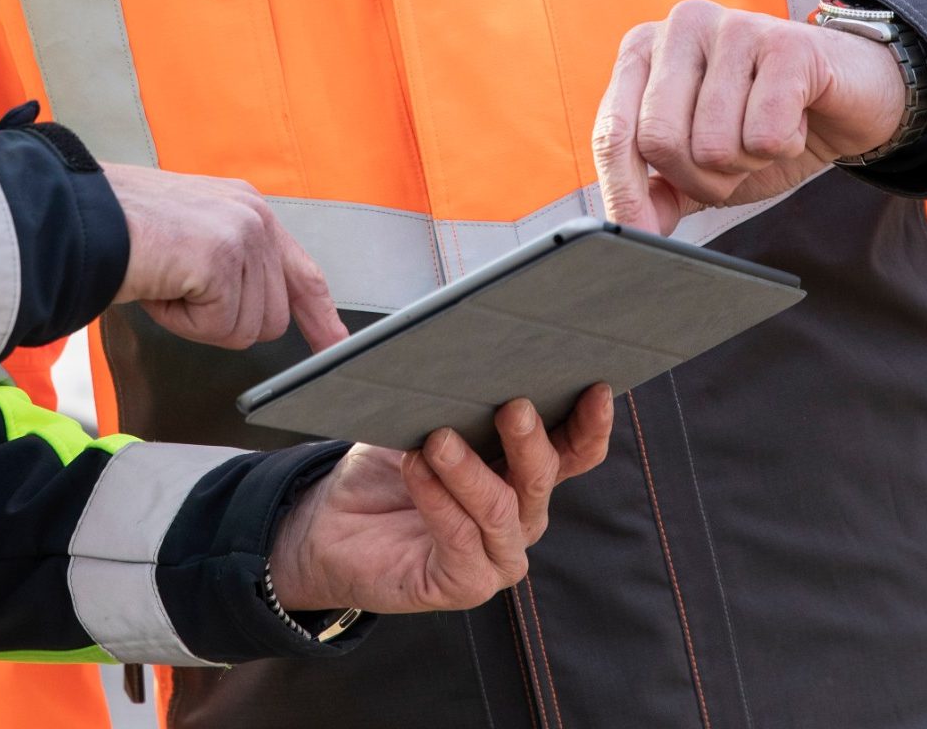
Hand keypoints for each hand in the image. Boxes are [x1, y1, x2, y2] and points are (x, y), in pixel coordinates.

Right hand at [103, 164, 349, 350]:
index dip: (320, 316)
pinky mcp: (222, 259)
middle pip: (271, 318)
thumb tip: (255, 313)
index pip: (302, 272)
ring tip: (167, 282)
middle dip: (222, 322)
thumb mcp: (193, 236)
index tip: (336, 347)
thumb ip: (233, 264)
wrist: (80, 216)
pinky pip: (218, 328)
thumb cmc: (121, 230)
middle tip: (178, 291)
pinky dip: (182, 322)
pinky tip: (162, 286)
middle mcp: (254, 217)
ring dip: (199, 322)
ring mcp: (241, 236)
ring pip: (245, 329)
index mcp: (248, 209)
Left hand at [267, 387, 614, 614]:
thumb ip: (445, 392)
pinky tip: (416, 468)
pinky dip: (436, 499)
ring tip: (439, 438)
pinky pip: (459, 538)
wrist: (330, 525)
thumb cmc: (384, 466)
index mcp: (522, 473)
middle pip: (541, 477)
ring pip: (500, 508)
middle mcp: (520, 516)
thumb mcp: (418, 418)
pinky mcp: (464, 584)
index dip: (590, 424)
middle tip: (512, 406)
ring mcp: (496, 556)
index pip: (574, 452)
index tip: (596, 387)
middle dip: (530, 440)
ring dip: (469, 470)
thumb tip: (450, 341)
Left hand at [593, 0, 904, 231]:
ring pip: (714, 145)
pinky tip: (797, 118)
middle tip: (735, 164)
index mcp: (643, 50)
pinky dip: (784, 145)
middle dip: (701, 179)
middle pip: (660, 142)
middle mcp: (679, 26)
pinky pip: (764, 134)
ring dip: (748, 162)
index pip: (613, 132)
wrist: (853, 96)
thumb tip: (627, 228)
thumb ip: (659, 190)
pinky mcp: (784, 42)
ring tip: (768, 132)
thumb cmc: (767, 123)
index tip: (640, 237)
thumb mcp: (704, 163)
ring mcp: (731, 26)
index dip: (625, 193)